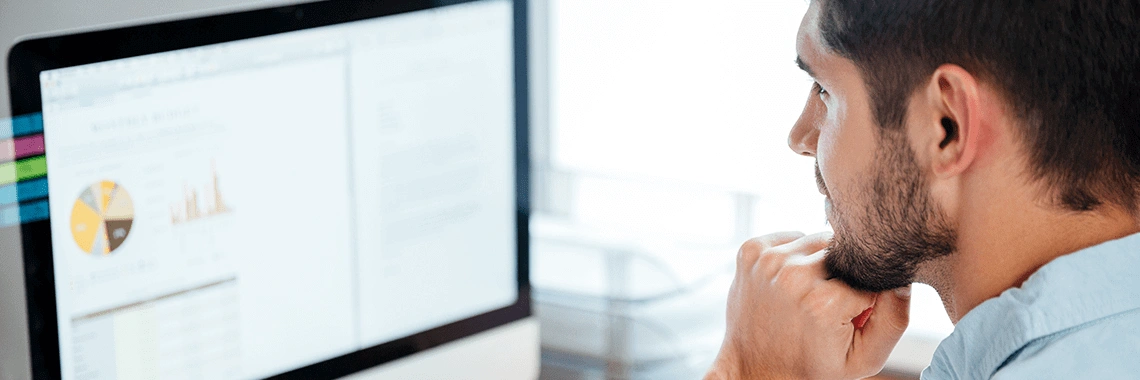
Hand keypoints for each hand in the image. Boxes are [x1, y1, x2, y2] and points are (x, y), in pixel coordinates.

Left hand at [705, 232, 910, 379]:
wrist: (756, 369)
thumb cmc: (813, 368)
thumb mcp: (864, 359)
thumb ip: (894, 320)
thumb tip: (902, 278)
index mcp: (825, 303)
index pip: (870, 277)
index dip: (866, 296)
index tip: (850, 315)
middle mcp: (794, 276)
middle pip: (844, 253)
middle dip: (844, 275)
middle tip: (828, 304)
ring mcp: (768, 261)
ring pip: (818, 240)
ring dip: (820, 262)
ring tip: (808, 295)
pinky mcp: (751, 250)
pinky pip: (792, 236)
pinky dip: (795, 254)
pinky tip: (790, 283)